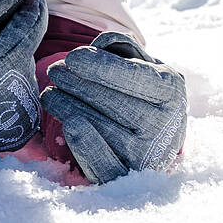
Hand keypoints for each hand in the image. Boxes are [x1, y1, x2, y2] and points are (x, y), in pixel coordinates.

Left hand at [42, 32, 186, 183]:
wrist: (155, 134)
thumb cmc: (139, 89)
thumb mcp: (139, 62)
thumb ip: (121, 47)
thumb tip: (100, 45)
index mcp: (171, 89)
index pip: (137, 78)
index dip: (103, 68)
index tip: (73, 57)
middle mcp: (166, 124)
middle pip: (115, 103)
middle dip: (78, 84)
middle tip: (55, 71)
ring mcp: (150, 154)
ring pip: (104, 129)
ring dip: (70, 108)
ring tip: (50, 93)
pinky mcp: (130, 177)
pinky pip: (106, 166)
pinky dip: (87, 147)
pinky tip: (68, 124)